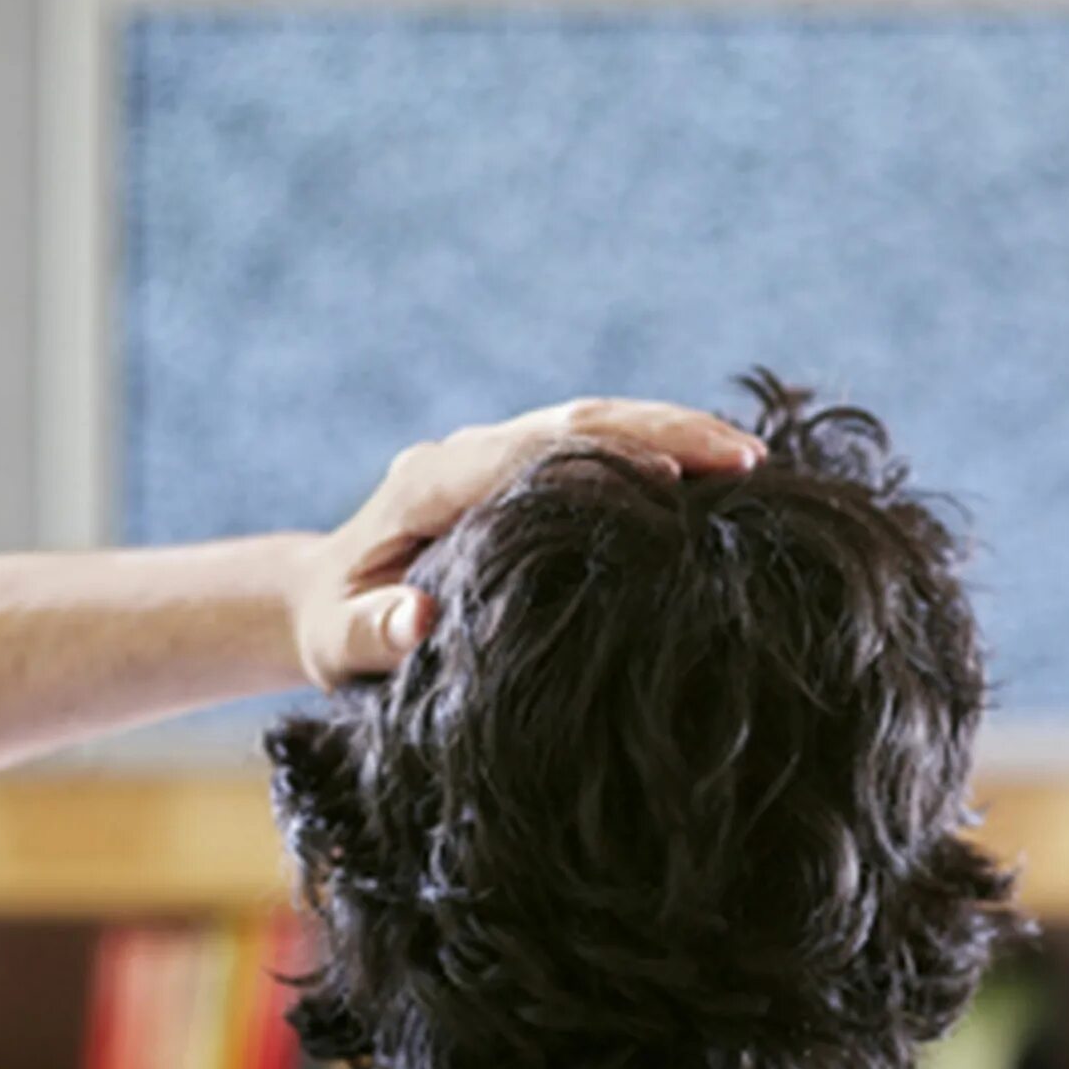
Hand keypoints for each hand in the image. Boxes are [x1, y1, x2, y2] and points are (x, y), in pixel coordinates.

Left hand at [290, 398, 764, 687]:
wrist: (317, 599)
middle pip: (577, 422)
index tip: (676, 477)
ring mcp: (496, 454)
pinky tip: (713, 471)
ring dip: (671, 432)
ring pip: (595, 423)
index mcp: (428, 484)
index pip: (529, 455)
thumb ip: (370, 633)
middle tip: (748, 459)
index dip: (604, 460)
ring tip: (751, 460)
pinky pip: (595, 444)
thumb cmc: (330, 631)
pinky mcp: (520, 467)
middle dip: (664, 431)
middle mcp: (466, 454)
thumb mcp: (336, 646)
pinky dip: (654, 448)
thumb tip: (418, 618)